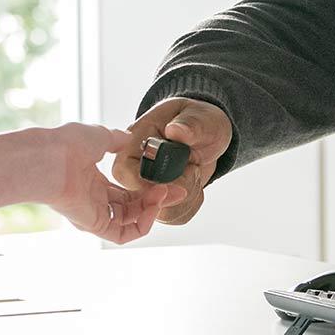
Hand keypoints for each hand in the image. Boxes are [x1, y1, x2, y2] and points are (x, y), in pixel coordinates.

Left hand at [37, 122, 177, 244]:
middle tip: (178, 191)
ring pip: (130, 221)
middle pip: (132, 207)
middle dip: (157, 200)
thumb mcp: (99, 136)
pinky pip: (122, 234)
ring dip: (152, 209)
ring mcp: (93, 213)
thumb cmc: (67, 144)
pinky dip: (141, 224)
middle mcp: (93, 199)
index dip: (148, 188)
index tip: (168, 182)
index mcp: (92, 181)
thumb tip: (128, 138)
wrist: (49, 157)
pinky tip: (152, 207)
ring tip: (164, 194)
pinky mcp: (93, 225)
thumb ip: (116, 140)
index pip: (126, 192)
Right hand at [112, 98, 231, 225]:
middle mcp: (134, 169)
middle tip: (192, 169)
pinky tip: (195, 184)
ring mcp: (146, 187)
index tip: (179, 179)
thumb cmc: (197, 121)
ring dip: (186, 199)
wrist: (207, 135)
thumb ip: (189, 125)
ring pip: (160, 214)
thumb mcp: (199, 117)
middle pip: (140, 201)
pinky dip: (191, 205)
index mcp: (133, 143)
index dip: (151, 185)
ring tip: (193, 171)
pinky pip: (174, 217)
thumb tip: (176, 130)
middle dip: (174, 194)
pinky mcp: (160, 201)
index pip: (126, 175)